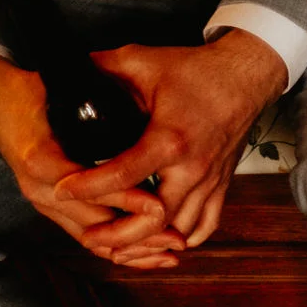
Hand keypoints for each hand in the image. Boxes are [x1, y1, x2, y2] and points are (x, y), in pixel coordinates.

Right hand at [0, 50, 179, 266]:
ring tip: (172, 252)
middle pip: (96, 225)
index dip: (126, 200)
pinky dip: (122, 249)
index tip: (159, 206)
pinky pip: (90, 238)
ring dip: (136, 250)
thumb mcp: (59, 90)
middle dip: (140, 235)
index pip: (89, 190)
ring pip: (95, 241)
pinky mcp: (53, 209)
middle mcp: (39, 188)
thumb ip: (90, 103)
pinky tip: (152, 255)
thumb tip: (138, 106)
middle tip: (176, 238)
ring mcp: (44, 202)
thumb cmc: (30, 91)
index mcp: (41, 159)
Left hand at [55, 30, 286, 255]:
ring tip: (119, 246)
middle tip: (88, 235)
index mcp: (169, 140)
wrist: (243, 79)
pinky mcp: (221, 187)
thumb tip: (63, 73)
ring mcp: (210, 182)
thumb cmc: (194, 70)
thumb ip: (100, 69)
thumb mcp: (141, 60)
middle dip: (118, 234)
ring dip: (149, 243)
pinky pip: (204, 226)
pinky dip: (182, 239)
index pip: (124, 175)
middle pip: (155, 221)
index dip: (89, 187)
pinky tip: (162, 240)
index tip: (63, 191)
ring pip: (180, 232)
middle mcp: (193, 169)